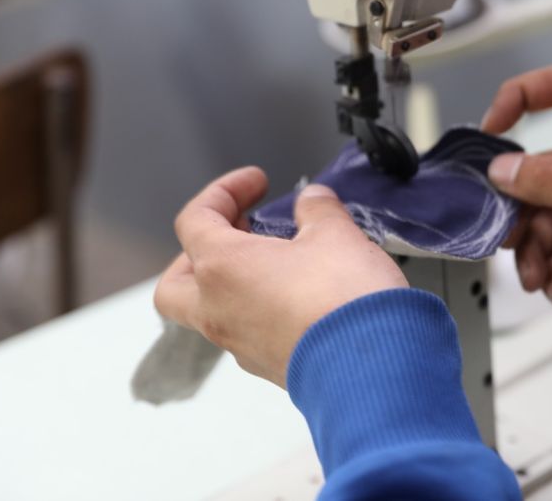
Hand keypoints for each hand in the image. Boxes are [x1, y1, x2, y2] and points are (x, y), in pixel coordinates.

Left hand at [154, 168, 407, 387]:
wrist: (374, 368)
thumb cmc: (345, 298)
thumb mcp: (336, 232)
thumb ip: (318, 209)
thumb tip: (313, 200)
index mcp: (222, 268)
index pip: (195, 219)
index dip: (223, 192)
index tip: (256, 183)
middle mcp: (218, 311)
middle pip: (177, 282)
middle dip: (199, 253)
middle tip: (237, 233)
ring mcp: (241, 346)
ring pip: (211, 312)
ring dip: (234, 283)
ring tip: (279, 262)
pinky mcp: (269, 367)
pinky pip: (248, 334)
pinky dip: (261, 310)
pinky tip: (302, 296)